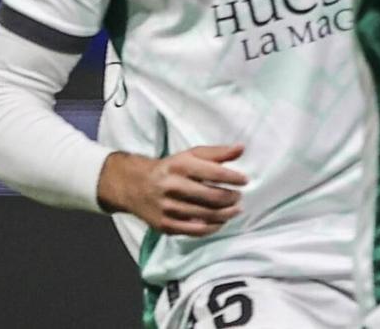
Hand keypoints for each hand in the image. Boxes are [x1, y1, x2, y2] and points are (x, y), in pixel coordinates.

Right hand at [97, 144, 246, 236]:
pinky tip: (221, 222)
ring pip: (205, 215)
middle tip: (239, 197)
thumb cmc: (170, 168)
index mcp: (180, 166)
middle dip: (231, 198)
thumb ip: (217, 152)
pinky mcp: (165, 225)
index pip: (214, 173)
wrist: (135, 186)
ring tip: (235, 209)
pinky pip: (194, 230)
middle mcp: (172, 186)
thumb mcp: (190, 155)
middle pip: (211, 196)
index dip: (233, 178)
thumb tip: (241, 148)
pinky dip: (212, 228)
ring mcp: (167, 208)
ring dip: (226, 214)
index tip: (244, 180)